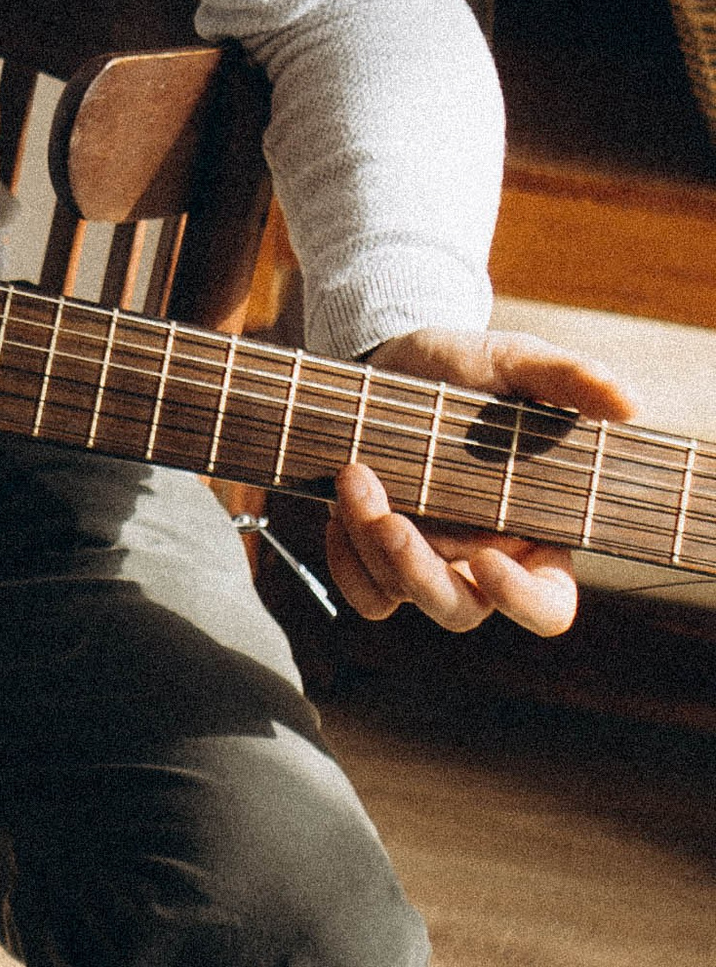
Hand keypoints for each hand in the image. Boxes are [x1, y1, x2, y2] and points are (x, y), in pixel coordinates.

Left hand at [328, 325, 636, 634]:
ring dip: (370, 547)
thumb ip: (570, 380)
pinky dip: (344, 562)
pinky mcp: (375, 551)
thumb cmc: (470, 366)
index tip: (490, 559)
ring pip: (402, 595)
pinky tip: (338, 508)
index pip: (549, 604)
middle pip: (461, 612)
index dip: (525, 602)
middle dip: (419, 574)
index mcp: (534, 532)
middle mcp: (480, 559)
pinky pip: (364, 592)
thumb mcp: (517, 362)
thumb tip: (628, 404)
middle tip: (390, 519)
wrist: (394, 354)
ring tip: (354, 473)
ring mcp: (427, 558)